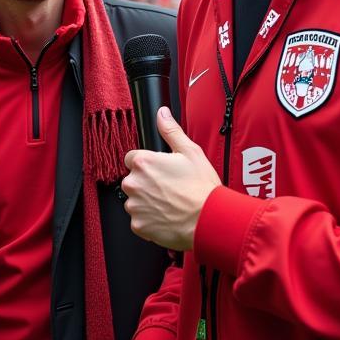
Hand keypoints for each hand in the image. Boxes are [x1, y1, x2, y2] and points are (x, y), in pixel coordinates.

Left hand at [121, 107, 220, 250]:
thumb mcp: (190, 152)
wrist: (208, 220)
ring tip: (169, 203)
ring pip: (135, 201)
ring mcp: (135, 206)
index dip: (147, 164)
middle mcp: (134, 183)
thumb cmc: (201, 188)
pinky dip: (149, 220)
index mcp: (143, 162)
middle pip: (133, 180)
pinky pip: (139, 221)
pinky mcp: (138, 225)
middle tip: (168, 188)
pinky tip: (166, 216)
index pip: (131, 159)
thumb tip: (162, 114)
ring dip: (147, 202)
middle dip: (146, 183)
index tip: (159, 172)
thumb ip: (171, 131)